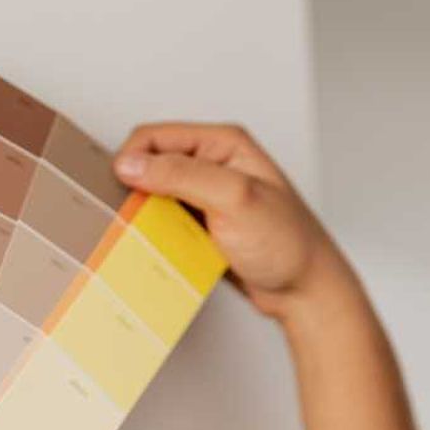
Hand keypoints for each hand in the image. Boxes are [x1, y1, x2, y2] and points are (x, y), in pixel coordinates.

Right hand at [113, 122, 353, 324]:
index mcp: (224, 144)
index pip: (155, 137)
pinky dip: (157, 235)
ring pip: (156, 196)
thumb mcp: (234, 199)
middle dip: (135, 189)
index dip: (132, 160)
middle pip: (152, 165)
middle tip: (130, 217)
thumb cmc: (287, 244)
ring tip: (144, 235)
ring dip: (145, 215)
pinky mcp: (205, 225)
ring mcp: (209, 196)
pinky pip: (166, 223)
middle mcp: (215, 164)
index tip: (122, 191)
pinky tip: (161, 249)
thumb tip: (132, 164)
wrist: (306, 291)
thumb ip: (183, 176)